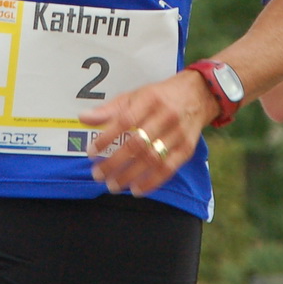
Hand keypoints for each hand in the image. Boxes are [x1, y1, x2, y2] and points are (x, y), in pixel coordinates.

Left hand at [78, 70, 216, 195]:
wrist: (199, 94)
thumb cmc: (160, 96)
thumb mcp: (135, 95)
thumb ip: (109, 109)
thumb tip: (83, 117)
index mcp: (150, 99)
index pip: (125, 120)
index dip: (107, 138)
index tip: (92, 152)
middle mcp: (165, 116)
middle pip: (137, 143)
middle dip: (115, 162)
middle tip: (98, 175)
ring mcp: (178, 133)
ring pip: (152, 158)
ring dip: (130, 175)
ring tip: (113, 185)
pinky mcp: (187, 148)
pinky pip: (169, 168)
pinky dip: (152, 181)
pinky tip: (136, 189)